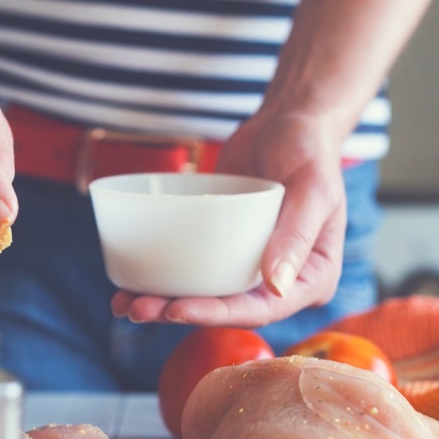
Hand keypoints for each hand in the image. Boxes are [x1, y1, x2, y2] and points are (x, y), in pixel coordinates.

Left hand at [111, 110, 347, 326]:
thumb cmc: (309, 151)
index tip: (178, 310)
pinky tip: (129, 284)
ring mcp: (249, 268)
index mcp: (311, 280)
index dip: (219, 314)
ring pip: (205, 295)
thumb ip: (296, 235)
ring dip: (164, 303)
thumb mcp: (313, 188)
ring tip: (126, 304)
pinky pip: (194, 269)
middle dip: (181, 313)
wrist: (285, 124)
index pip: (262, 309)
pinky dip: (163, 277)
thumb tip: (276, 285)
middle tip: (140, 309)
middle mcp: (280, 282)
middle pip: (227, 309)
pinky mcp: (223, 250)